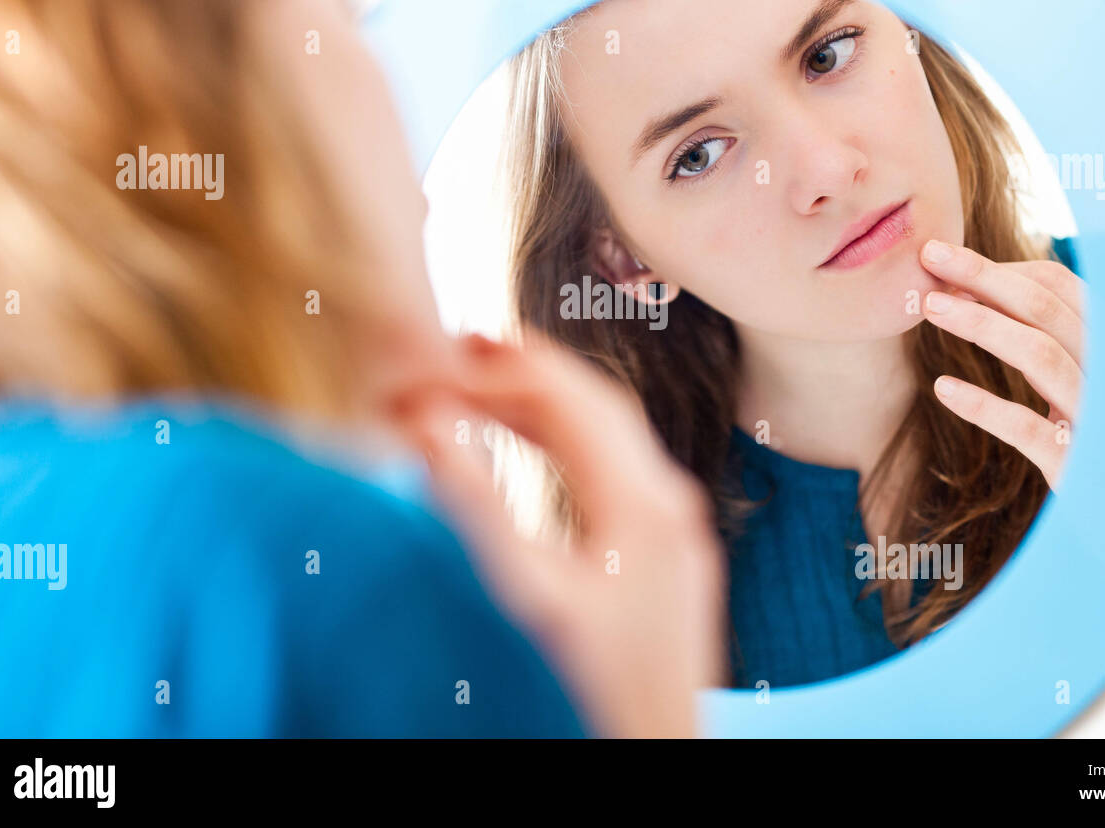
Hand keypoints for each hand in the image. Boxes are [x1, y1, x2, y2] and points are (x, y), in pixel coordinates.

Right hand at [391, 332, 724, 738]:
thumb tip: (428, 423)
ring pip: (610, 436)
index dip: (506, 366)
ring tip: (481, 388)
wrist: (652, 753)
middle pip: (596, 406)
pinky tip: (531, 448)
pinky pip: (617, 470)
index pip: (571, 398)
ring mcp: (676, 528)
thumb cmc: (592, 691)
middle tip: (460, 351)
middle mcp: (670, 503)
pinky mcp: (669, 553)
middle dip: (526, 373)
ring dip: (546, 407)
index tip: (449, 350)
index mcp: (643, 503)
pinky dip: (568, 445)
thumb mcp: (526, 595)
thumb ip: (476, 505)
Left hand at [919, 239, 1085, 490]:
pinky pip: (1027, 427)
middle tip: (930, 257)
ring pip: (1040, 355)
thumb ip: (1045, 338)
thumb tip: (975, 287)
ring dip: (982, 324)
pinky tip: (944, 388)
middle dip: (984, 277)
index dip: (1002, 269)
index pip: (1061, 286)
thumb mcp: (1077, 379)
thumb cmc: (1096, 435)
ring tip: (931, 307)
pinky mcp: (1077, 464)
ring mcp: (1098, 416)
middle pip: (1046, 308)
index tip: (949, 262)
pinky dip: (984, 405)